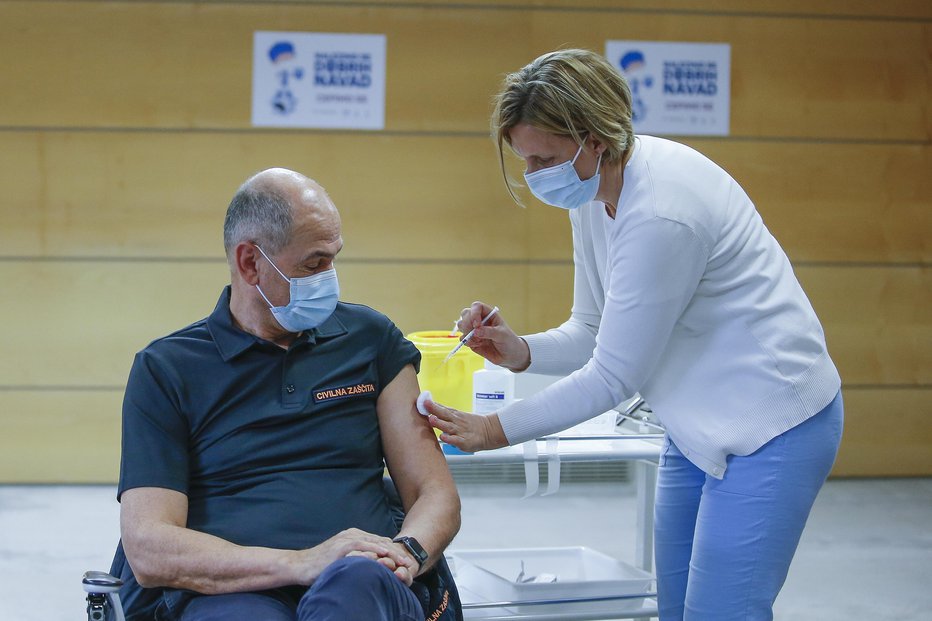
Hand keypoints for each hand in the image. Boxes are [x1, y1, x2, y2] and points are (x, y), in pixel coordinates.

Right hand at [291, 528, 415, 585]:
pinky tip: (385, 560)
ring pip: (375, 544)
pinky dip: (375, 554)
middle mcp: (352, 534)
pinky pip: (363, 549)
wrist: (300, 564)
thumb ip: (356, 554)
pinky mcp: (342, 548)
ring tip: (402, 562)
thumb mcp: (342, 556)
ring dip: (390, 553)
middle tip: (409, 561)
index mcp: (353, 535)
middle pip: (380, 541)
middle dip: (396, 552)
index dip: (392, 550)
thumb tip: (371, 562)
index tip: (405, 559)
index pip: (378, 540)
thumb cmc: (321, 563)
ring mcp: (347, 540)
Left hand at [425, 399, 508, 451]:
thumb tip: (431, 403)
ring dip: (440, 423)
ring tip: (432, 419)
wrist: (488, 431)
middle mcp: (456, 422)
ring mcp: (460, 431)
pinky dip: (449, 439)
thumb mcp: (458, 414)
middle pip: (444, 414)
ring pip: (448, 427)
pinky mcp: (464, 442)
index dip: (433, 405)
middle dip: (434, 409)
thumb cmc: (470, 424)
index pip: (442, 408)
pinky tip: (443, 437)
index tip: (424, 400)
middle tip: (426, 405)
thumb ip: (444, 410)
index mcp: (454, 415)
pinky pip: (455, 440)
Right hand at [456, 302, 530, 370]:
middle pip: (465, 313)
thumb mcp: (502, 335)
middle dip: (466, 323)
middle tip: (473, 332)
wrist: (509, 356)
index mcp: (489, 314)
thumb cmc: (508, 341)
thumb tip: (475, 331)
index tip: (477, 325)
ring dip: (466, 333)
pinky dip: (468, 342)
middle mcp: (480, 320)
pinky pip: (463, 338)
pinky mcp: (471, 340)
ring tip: (479, 340)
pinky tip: (478, 345)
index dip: (474, 313)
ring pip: (461, 325)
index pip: (477, 306)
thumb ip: (489, 332)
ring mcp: (474, 330)